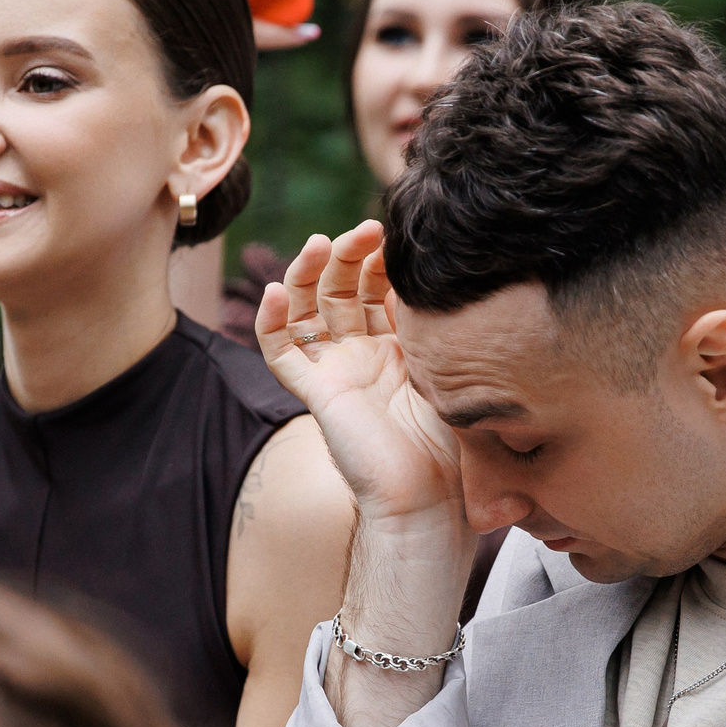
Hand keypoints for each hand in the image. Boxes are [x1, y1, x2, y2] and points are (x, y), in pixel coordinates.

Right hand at [257, 222, 465, 532]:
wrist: (430, 497)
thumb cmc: (454, 443)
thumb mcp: (454, 368)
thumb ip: (440, 325)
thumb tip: (444, 275)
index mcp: (397, 346)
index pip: (376, 286)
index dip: (380, 258)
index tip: (395, 233)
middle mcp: (362, 353)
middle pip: (339, 288)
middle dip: (349, 254)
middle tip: (366, 229)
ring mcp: (337, 371)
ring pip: (306, 309)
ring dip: (307, 272)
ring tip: (318, 244)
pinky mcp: (317, 393)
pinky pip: (282, 354)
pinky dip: (270, 322)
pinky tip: (275, 293)